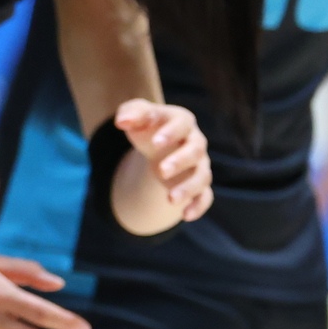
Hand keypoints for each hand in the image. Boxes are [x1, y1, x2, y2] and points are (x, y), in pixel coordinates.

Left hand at [116, 99, 211, 221]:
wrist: (157, 143)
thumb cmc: (148, 126)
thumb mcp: (137, 115)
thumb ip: (131, 113)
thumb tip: (122, 122)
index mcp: (182, 121)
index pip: (182, 124)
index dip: (170, 133)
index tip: (155, 143)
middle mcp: (195, 142)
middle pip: (195, 151)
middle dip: (179, 161)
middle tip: (160, 172)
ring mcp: (199, 165)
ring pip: (202, 176)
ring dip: (188, 188)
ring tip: (170, 200)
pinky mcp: (198, 184)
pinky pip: (205, 196)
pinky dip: (198, 205)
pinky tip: (186, 215)